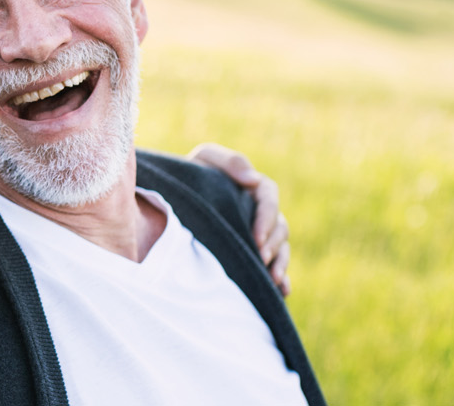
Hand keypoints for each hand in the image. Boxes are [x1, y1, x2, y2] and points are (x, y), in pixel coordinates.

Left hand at [187, 143, 291, 295]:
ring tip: (272, 280)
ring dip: (280, 264)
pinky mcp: (252, 253)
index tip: (257, 238)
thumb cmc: (191, 175)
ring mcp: (258, 234)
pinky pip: (274, 267)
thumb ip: (230, 162)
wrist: (171, 196)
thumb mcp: (206, 159)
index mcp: (252, 188)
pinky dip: (282, 279)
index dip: (267, 218)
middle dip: (273, 246)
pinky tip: (281, 292)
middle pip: (279, 228)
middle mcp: (259, 212)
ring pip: (281, 249)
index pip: (269, 198)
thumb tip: (254, 179)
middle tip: (261, 260)